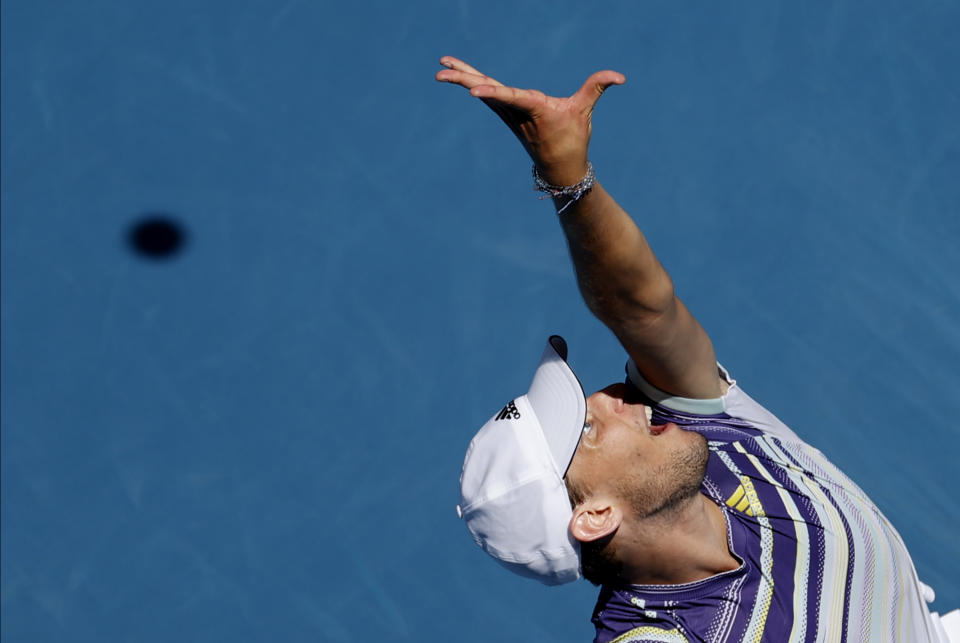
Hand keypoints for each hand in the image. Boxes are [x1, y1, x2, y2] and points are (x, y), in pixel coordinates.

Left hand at [435, 56, 624, 185]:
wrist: (559, 168)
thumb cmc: (572, 140)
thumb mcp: (584, 112)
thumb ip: (597, 87)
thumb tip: (620, 76)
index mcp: (534, 109)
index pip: (511, 97)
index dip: (492, 91)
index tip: (472, 90)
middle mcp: (515, 111)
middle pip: (486, 90)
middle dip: (463, 79)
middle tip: (440, 70)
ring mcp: (509, 113)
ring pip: (483, 90)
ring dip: (462, 77)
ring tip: (442, 66)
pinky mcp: (507, 114)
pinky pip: (487, 94)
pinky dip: (473, 82)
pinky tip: (460, 74)